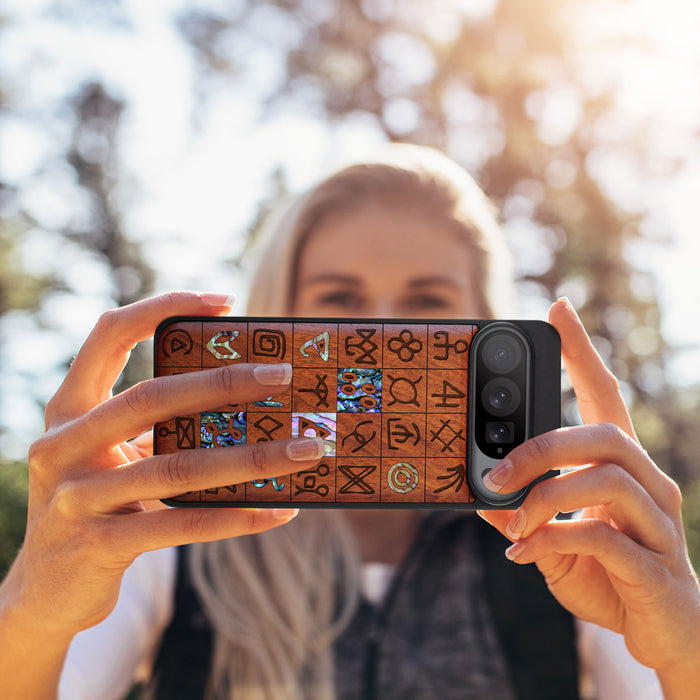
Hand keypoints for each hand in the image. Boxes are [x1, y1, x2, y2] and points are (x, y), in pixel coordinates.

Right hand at [3, 292, 322, 639]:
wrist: (46, 591)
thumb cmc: (98, 504)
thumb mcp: (113, 456)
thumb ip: (156, 427)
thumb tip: (248, 401)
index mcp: (69, 409)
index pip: (108, 335)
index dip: (162, 307)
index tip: (224, 300)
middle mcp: (62, 445)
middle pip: (151, 397)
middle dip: (224, 382)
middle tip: (284, 374)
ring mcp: (76, 497)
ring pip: (177, 467)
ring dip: (253, 457)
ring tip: (307, 449)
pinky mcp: (98, 545)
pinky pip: (182, 525)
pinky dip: (237, 517)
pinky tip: (280, 511)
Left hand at [478, 298, 699, 690]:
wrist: (663, 634)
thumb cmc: (609, 576)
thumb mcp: (553, 540)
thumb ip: (522, 515)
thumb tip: (479, 496)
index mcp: (622, 468)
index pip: (605, 395)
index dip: (582, 352)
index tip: (558, 309)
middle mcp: (649, 484)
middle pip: (604, 434)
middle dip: (541, 447)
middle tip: (495, 472)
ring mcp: (659, 523)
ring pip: (606, 479)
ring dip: (545, 497)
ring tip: (512, 522)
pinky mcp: (657, 566)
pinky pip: (604, 537)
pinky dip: (553, 540)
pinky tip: (523, 554)